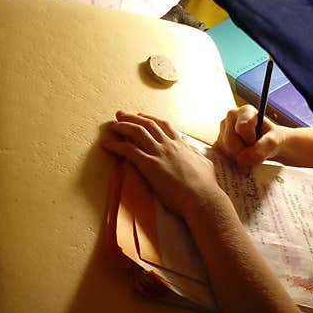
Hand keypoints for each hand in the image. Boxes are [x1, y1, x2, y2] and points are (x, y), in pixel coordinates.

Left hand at [101, 111, 226, 218]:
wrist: (202, 197)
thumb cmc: (206, 186)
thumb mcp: (204, 164)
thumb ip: (196, 156)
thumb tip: (194, 151)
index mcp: (181, 145)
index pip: (164, 125)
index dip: (150, 118)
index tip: (141, 116)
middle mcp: (169, 145)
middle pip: (147, 124)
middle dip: (132, 118)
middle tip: (120, 114)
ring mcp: (159, 153)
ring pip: (137, 133)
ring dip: (122, 127)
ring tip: (112, 125)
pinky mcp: (150, 165)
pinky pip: (129, 150)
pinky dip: (116, 146)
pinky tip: (107, 144)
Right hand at [215, 105, 285, 165]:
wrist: (268, 144)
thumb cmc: (272, 139)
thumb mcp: (274, 142)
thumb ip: (261, 148)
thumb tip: (241, 159)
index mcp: (246, 111)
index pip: (242, 128)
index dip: (250, 140)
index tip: (257, 141)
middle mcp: (231, 116)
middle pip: (230, 140)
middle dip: (243, 150)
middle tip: (253, 149)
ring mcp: (223, 129)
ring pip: (224, 148)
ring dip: (238, 155)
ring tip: (248, 151)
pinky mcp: (218, 141)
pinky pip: (221, 154)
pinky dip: (232, 158)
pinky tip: (240, 154)